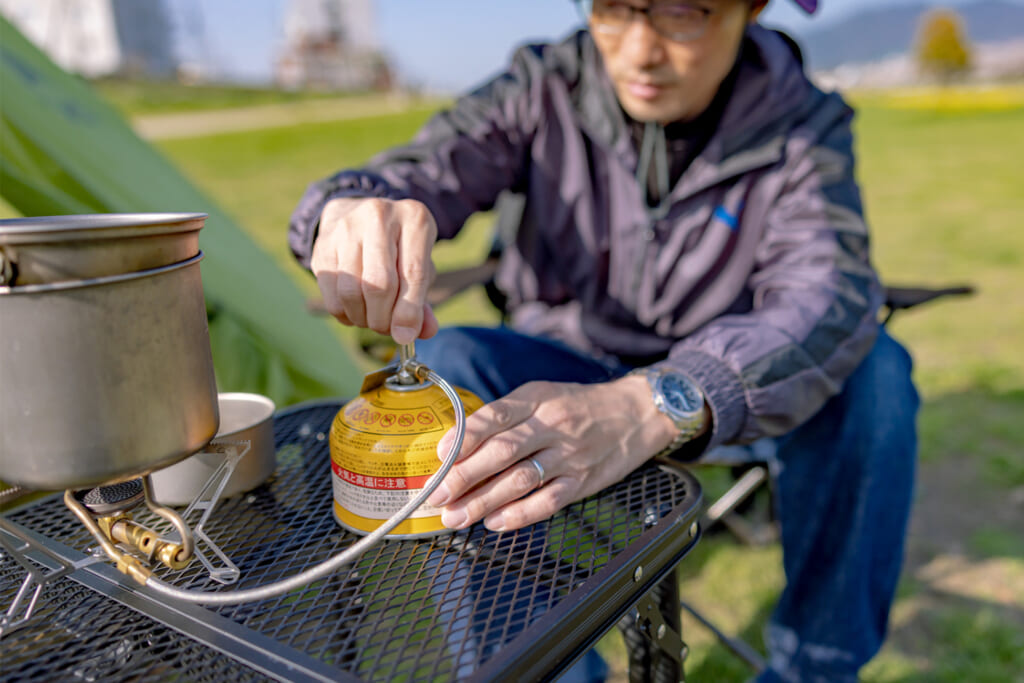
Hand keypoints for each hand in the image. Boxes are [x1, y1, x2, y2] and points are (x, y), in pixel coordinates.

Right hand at [311, 197, 438, 344]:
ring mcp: (347, 227)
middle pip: (379, 284)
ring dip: (362, 318)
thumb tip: (426, 332)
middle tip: (386, 328)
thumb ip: (423, 301)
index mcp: (414, 219)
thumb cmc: (397, 248)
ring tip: (371, 319)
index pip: (414, 273)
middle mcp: (379, 216)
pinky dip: (344, 313)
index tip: (405, 336)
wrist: (357, 215)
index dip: (409, 311)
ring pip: (351, 291)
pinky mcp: (323, 244)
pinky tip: (354, 311)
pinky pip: (331, 293)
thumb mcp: (419, 265)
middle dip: (383, 318)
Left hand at [427, 375, 679, 531]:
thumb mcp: (543, 395)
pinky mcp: (584, 481)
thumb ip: (506, 417)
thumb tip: (459, 444)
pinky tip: (496, 523)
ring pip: (521, 480)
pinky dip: (521, 515)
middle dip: (464, 475)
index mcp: (536, 399)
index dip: (463, 438)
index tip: (438, 457)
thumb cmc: (579, 405)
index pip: (494, 417)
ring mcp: (570, 455)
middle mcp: (552, 425)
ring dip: (484, 501)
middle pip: (503, 451)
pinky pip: (549, 501)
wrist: (638, 413)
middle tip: (436, 495)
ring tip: (455, 517)